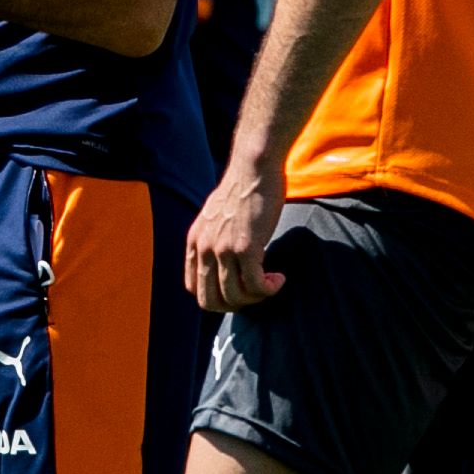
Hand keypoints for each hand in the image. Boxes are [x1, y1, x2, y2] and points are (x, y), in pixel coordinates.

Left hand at [184, 160, 288, 312]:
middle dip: (235, 305)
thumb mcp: (215, 217)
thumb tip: (223, 263)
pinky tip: (279, 278)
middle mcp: (203, 248)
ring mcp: (223, 249)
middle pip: (210, 301)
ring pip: (235, 297)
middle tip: (255, 293)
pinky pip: (256, 286)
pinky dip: (270, 289)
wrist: (254, 167)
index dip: (217, 296)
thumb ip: (213, 239)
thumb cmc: (242, 190)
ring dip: (256, 298)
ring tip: (271, 283)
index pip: (194, 288)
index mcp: (194, 242)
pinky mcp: (246, 248)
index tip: (239, 288)